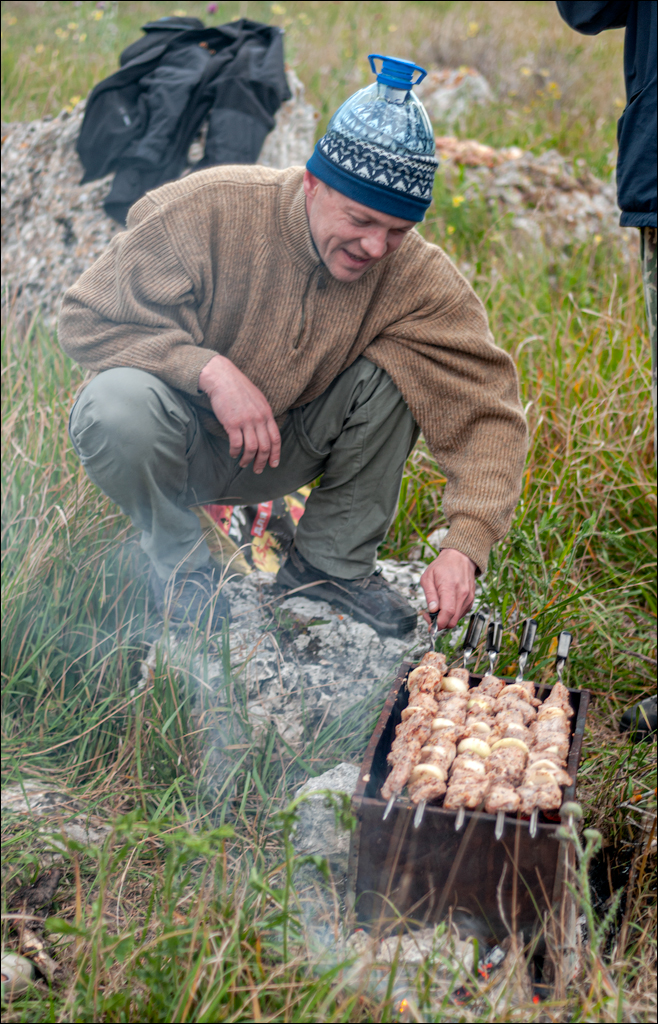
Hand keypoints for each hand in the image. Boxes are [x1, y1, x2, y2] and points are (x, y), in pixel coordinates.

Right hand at [198, 355, 280, 472]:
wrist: (222, 378)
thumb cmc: (238, 388)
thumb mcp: (257, 399)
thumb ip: (262, 414)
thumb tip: (264, 429)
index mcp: (267, 413)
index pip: (276, 438)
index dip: (276, 453)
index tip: (273, 464)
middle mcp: (259, 418)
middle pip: (265, 446)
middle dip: (262, 461)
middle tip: (258, 470)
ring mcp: (246, 421)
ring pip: (252, 448)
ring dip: (248, 459)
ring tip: (243, 464)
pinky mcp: (232, 423)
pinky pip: (237, 444)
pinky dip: (235, 452)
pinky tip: (233, 454)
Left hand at [420, 548, 476, 629]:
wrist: (460, 557)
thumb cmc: (443, 566)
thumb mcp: (428, 577)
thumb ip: (430, 595)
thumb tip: (432, 610)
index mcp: (450, 587)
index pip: (447, 612)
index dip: (438, 623)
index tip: (430, 625)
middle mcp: (462, 594)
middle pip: (452, 620)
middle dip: (440, 623)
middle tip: (430, 615)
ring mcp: (468, 598)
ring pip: (456, 619)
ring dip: (445, 619)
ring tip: (437, 608)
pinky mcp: (470, 600)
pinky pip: (460, 614)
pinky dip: (452, 614)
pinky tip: (446, 605)